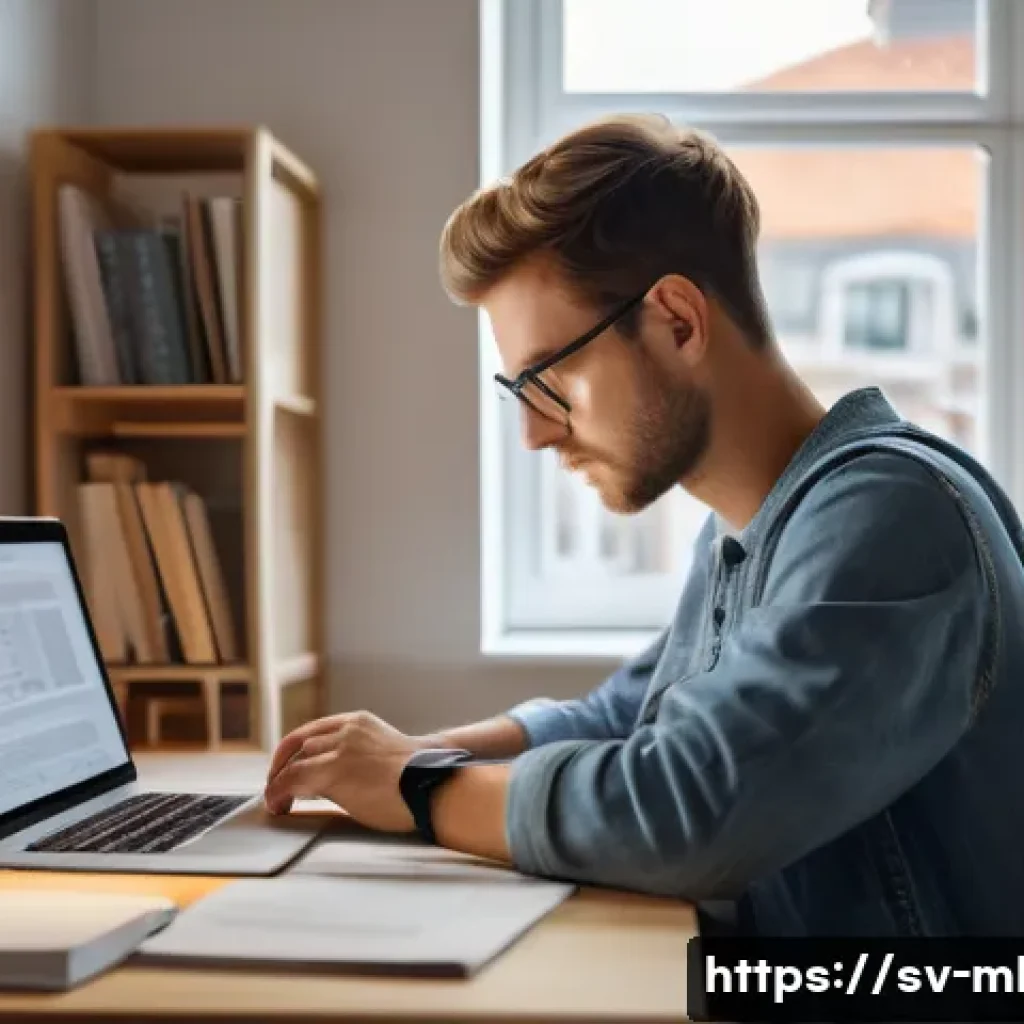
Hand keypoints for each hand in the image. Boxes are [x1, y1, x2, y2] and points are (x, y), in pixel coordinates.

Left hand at [263, 711, 423, 831]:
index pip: (314, 729)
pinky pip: (292, 779)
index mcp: (360, 722)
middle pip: (299, 742)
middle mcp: (347, 729)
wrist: (432, 785)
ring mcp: (340, 748)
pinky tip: (278, 805)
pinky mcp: (334, 771)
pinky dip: (278, 792)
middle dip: (282, 764)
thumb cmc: (418, 779)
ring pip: (293, 761)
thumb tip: (337, 779)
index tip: (286, 766)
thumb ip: (360, 756)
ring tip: (277, 801)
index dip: (294, 749)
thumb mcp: (385, 753)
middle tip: (274, 785)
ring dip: (279, 781)